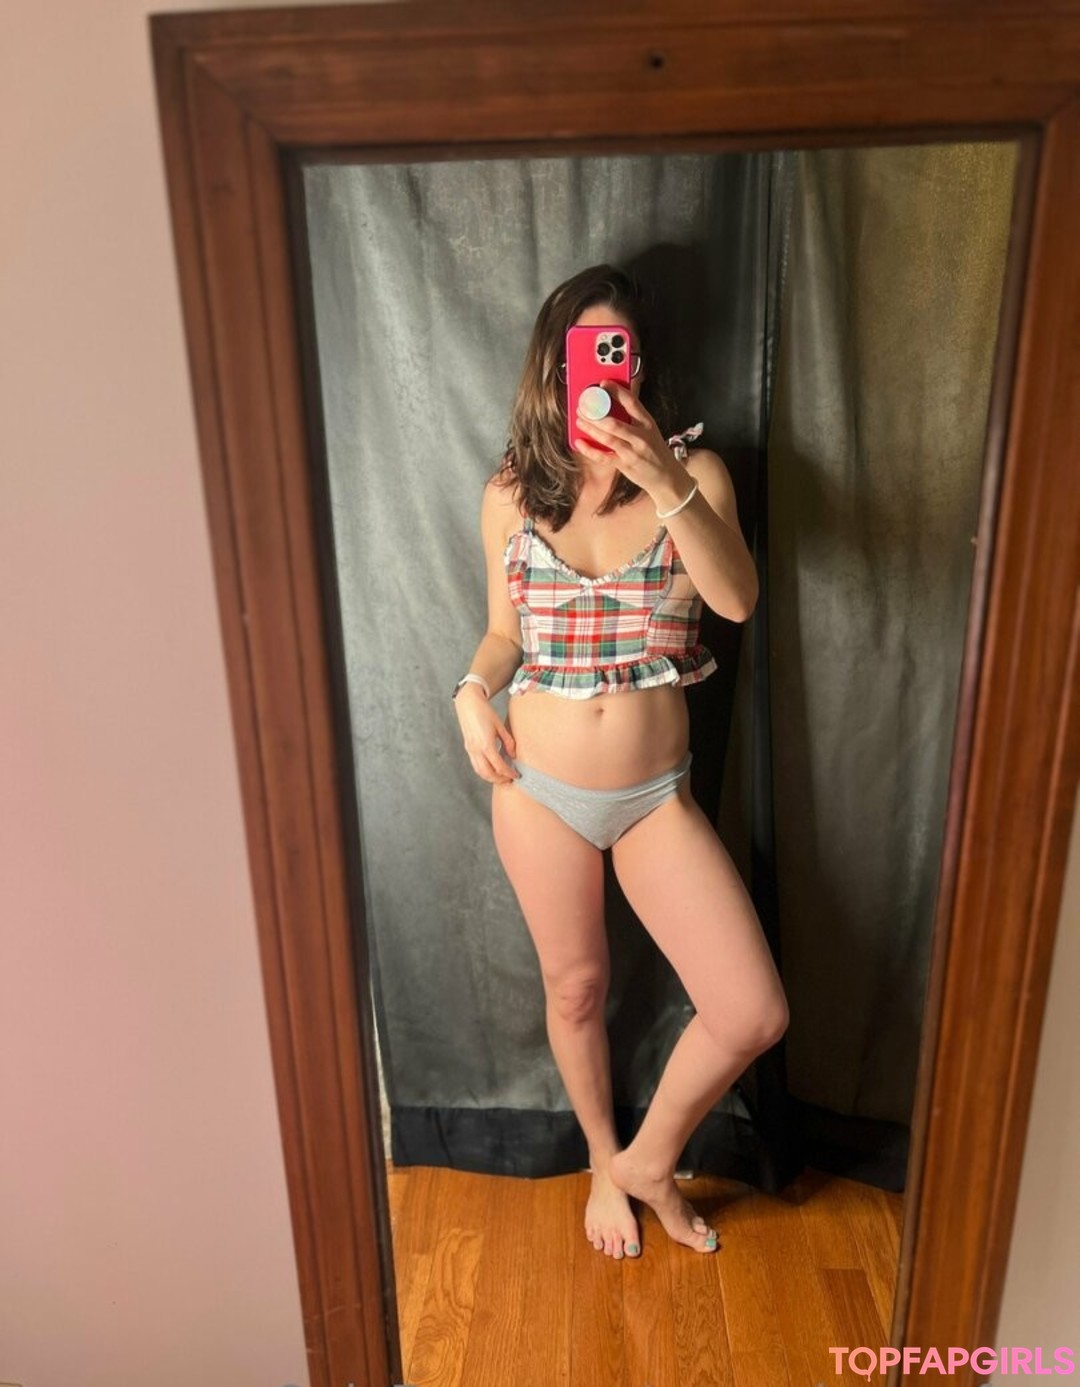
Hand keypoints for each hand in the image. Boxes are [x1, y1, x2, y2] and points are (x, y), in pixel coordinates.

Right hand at [454, 686, 520, 783]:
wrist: (469, 704)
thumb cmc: (484, 712)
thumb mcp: (500, 726)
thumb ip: (508, 742)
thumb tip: (513, 755)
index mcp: (486, 745)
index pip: (499, 766)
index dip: (509, 773)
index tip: (516, 775)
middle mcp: (477, 750)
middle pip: (487, 773)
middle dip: (499, 779)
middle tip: (509, 780)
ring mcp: (470, 750)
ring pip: (479, 771)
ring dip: (490, 777)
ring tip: (501, 777)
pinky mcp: (468, 748)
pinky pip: (475, 765)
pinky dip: (483, 771)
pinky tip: (491, 768)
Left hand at [572, 381, 682, 501]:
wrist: (667, 477)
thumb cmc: (656, 451)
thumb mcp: (650, 430)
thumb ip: (634, 418)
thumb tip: (614, 402)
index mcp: (648, 423)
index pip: (632, 403)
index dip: (616, 391)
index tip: (603, 383)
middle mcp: (641, 437)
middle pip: (614, 422)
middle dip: (595, 413)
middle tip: (583, 406)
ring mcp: (632, 452)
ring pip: (607, 438)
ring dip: (590, 428)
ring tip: (579, 420)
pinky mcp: (625, 465)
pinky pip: (603, 457)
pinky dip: (589, 450)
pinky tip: (579, 442)